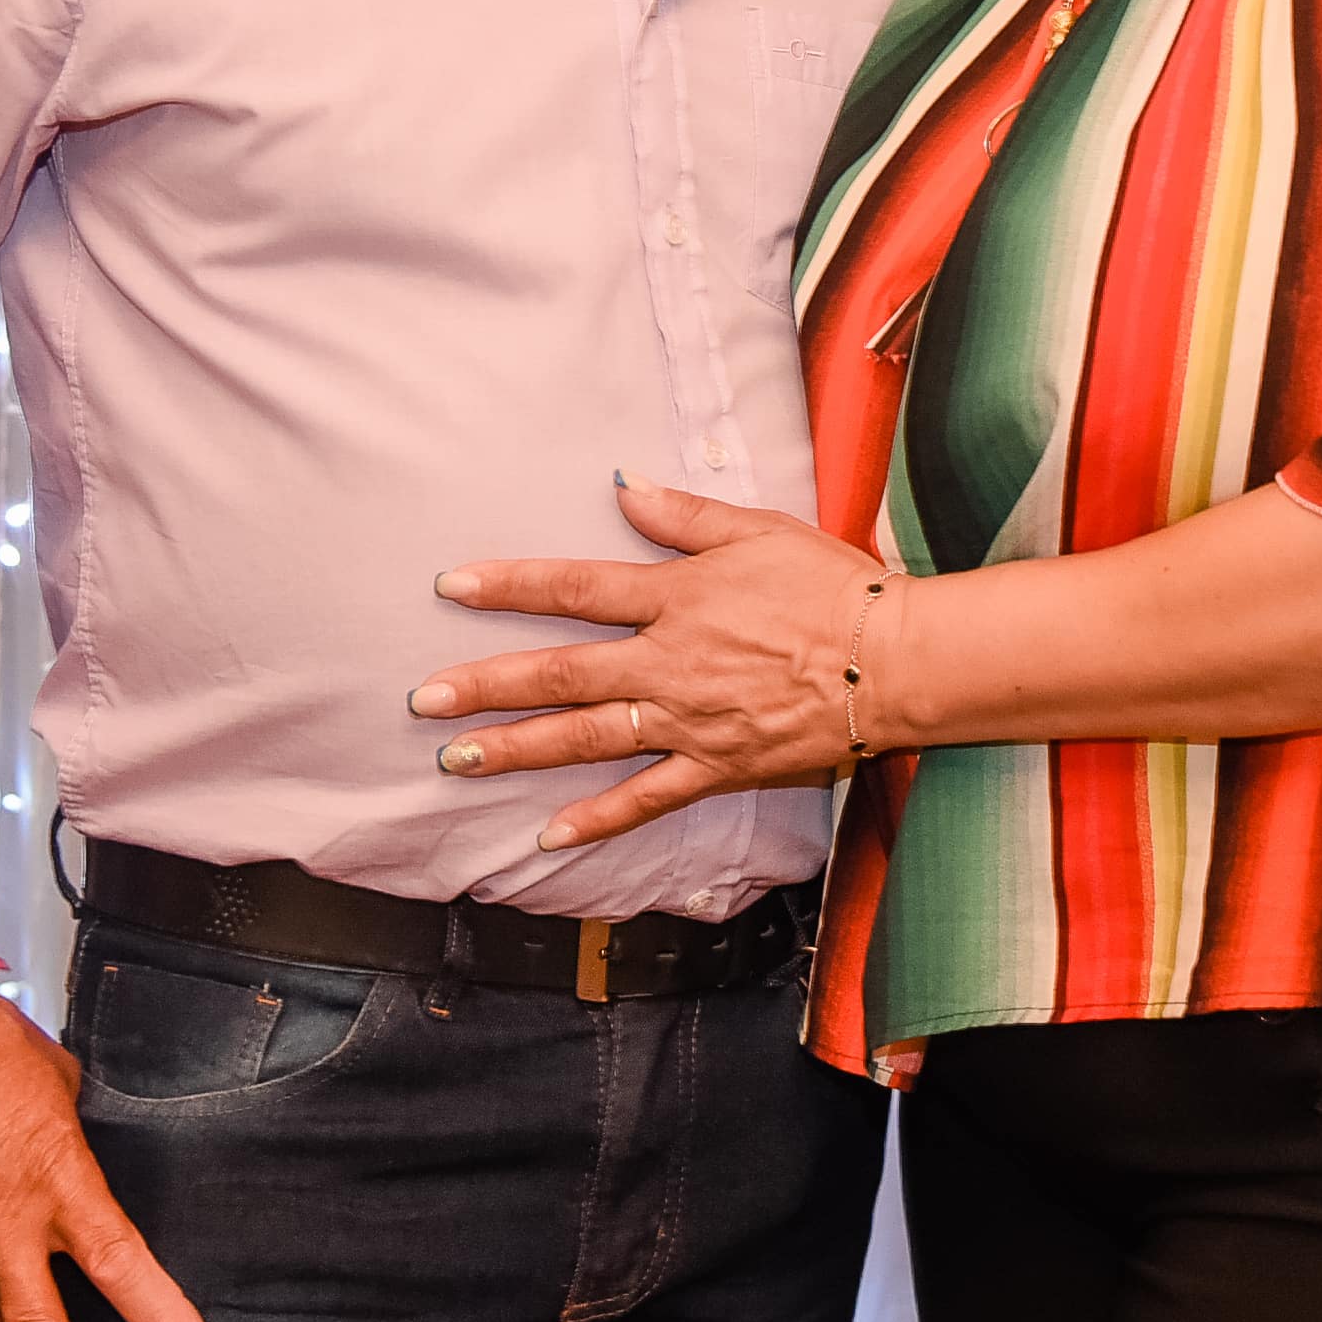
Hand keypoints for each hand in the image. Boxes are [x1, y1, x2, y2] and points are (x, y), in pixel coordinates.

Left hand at [415, 476, 891, 849]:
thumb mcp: (760, 530)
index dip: (510, 586)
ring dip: (517, 751)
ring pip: (586, 740)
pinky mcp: (717, 767)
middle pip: (560, 674)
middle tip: (424, 700)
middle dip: (486, 687)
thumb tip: (622, 483)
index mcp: (677, 598)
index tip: (452, 588)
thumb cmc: (834, 587)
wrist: (897, 661)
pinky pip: (646, 800)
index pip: (576, 589)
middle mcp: (669, 664)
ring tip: (457, 760)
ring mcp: (688, 723)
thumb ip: (684, 514)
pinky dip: (596, 821)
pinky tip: (547, 838)